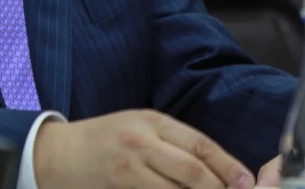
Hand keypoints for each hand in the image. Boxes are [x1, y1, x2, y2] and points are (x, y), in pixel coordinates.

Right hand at [34, 109, 255, 188]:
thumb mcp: (138, 129)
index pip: (200, 144)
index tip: (246, 182)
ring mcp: (129, 166)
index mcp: (152, 121)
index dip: (228, 165)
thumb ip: (172, 145)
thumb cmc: (104, 141)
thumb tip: (217, 171)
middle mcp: (141, 140)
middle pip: (193, 171)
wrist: (58, 153)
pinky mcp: (119, 185)